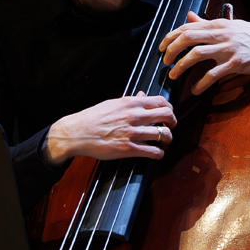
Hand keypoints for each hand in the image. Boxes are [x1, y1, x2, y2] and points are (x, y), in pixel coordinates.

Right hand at [43, 92, 175, 164]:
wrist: (76, 132)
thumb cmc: (92, 118)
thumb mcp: (112, 104)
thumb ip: (131, 100)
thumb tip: (143, 96)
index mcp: (130, 103)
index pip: (162, 101)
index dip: (169, 108)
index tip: (168, 114)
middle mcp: (134, 116)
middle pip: (168, 116)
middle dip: (173, 123)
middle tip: (170, 127)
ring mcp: (132, 133)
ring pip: (164, 134)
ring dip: (168, 140)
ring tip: (163, 142)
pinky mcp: (128, 149)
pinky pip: (153, 152)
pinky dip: (159, 154)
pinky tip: (156, 153)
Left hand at [158, 11, 249, 94]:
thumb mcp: (229, 25)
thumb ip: (206, 22)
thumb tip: (189, 15)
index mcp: (216, 24)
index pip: (186, 27)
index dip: (169, 37)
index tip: (161, 48)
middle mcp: (220, 33)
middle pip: (186, 38)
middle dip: (170, 51)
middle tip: (164, 62)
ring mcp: (228, 48)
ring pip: (196, 54)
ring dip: (181, 66)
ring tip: (173, 76)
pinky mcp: (237, 63)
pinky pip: (213, 74)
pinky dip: (201, 83)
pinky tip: (195, 90)